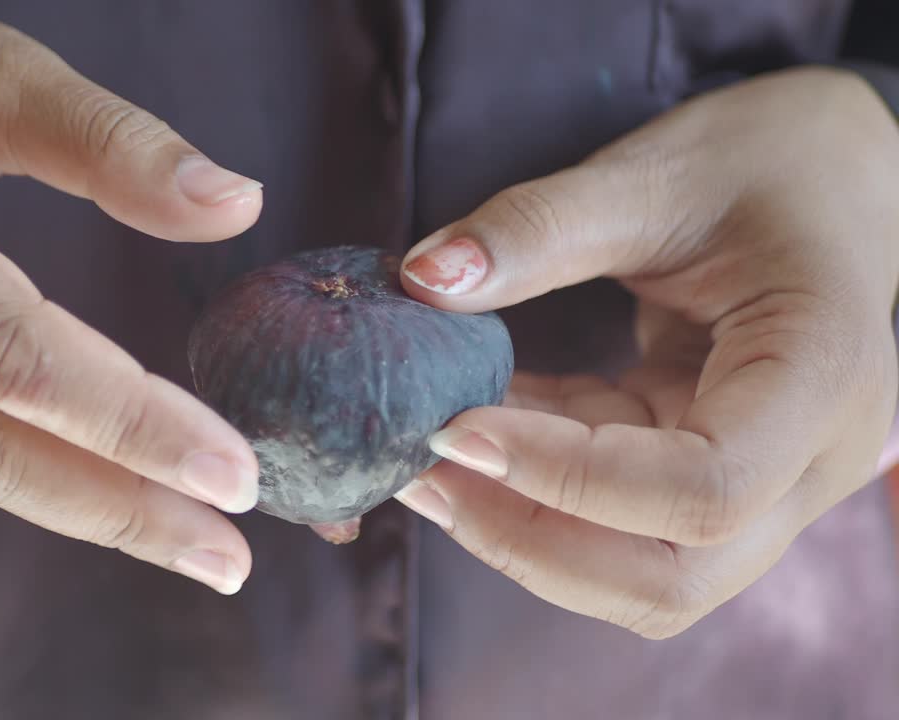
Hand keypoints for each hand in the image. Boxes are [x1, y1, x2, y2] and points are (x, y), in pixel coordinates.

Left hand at [394, 67, 898, 636]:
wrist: (827, 173)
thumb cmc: (763, 160)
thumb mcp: (653, 174)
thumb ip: (540, 227)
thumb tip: (423, 279)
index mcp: (822, 372)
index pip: (706, 487)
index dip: (568, 479)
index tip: (455, 429)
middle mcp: (809, 455)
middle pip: (674, 574)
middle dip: (532, 539)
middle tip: (420, 475)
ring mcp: (765, 478)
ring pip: (643, 571)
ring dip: (525, 533)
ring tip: (424, 468)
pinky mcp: (708, 471)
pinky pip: (619, 515)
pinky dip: (534, 489)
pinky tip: (467, 434)